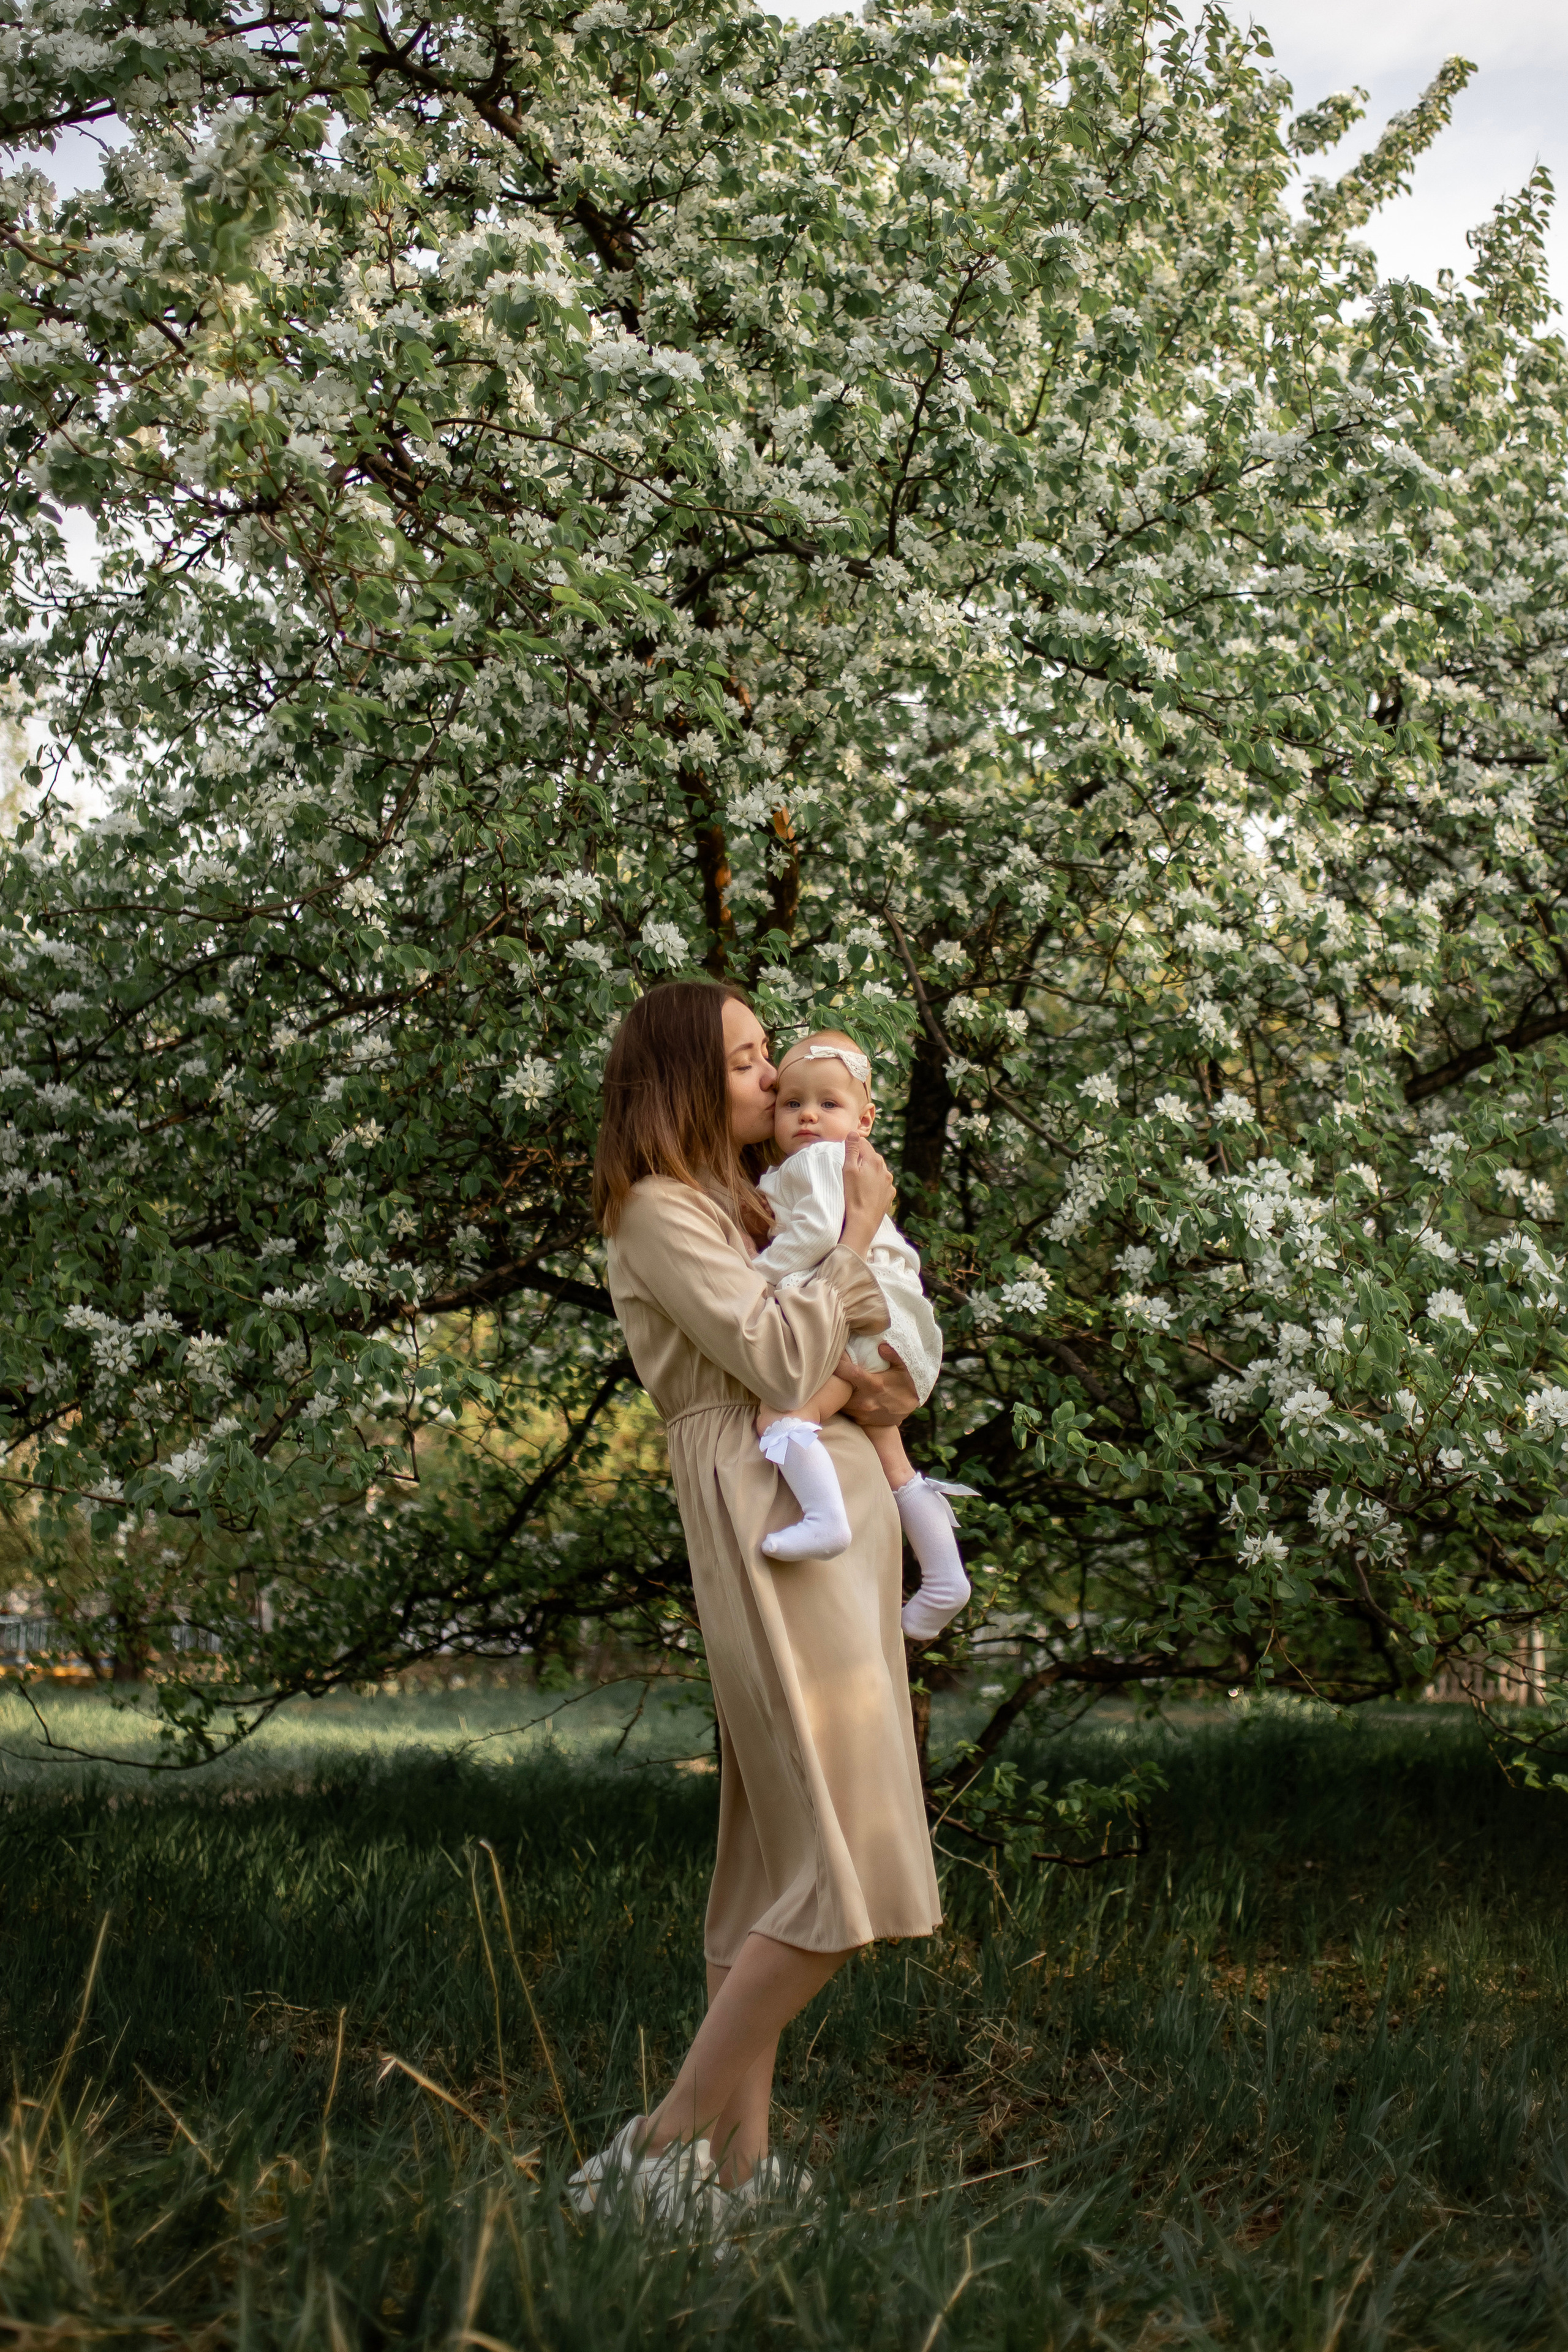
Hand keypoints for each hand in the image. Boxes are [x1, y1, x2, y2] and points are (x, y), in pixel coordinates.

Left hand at [835, 1344, 919, 1428]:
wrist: (911, 1407)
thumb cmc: (906, 1383)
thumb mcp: (904, 1366)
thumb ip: (893, 1354)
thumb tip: (880, 1346)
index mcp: (874, 1385)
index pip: (849, 1372)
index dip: (839, 1364)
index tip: (834, 1357)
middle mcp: (866, 1401)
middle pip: (839, 1390)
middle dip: (834, 1381)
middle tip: (831, 1370)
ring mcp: (863, 1413)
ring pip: (841, 1403)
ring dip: (839, 1394)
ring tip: (836, 1383)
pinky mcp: (862, 1421)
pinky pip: (847, 1412)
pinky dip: (845, 1403)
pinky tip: (846, 1395)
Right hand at [839, 1135, 894, 1256]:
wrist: (863, 1223)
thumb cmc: (852, 1196)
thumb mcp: (848, 1170)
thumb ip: (851, 1150)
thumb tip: (853, 1133)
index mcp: (874, 1160)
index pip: (863, 1143)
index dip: (852, 1144)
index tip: (844, 1151)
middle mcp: (885, 1169)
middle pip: (871, 1156)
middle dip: (861, 1158)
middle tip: (848, 1167)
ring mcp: (889, 1183)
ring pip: (877, 1170)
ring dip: (869, 1171)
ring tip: (857, 1181)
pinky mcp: (889, 1195)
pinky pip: (881, 1184)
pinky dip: (874, 1184)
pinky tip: (866, 1191)